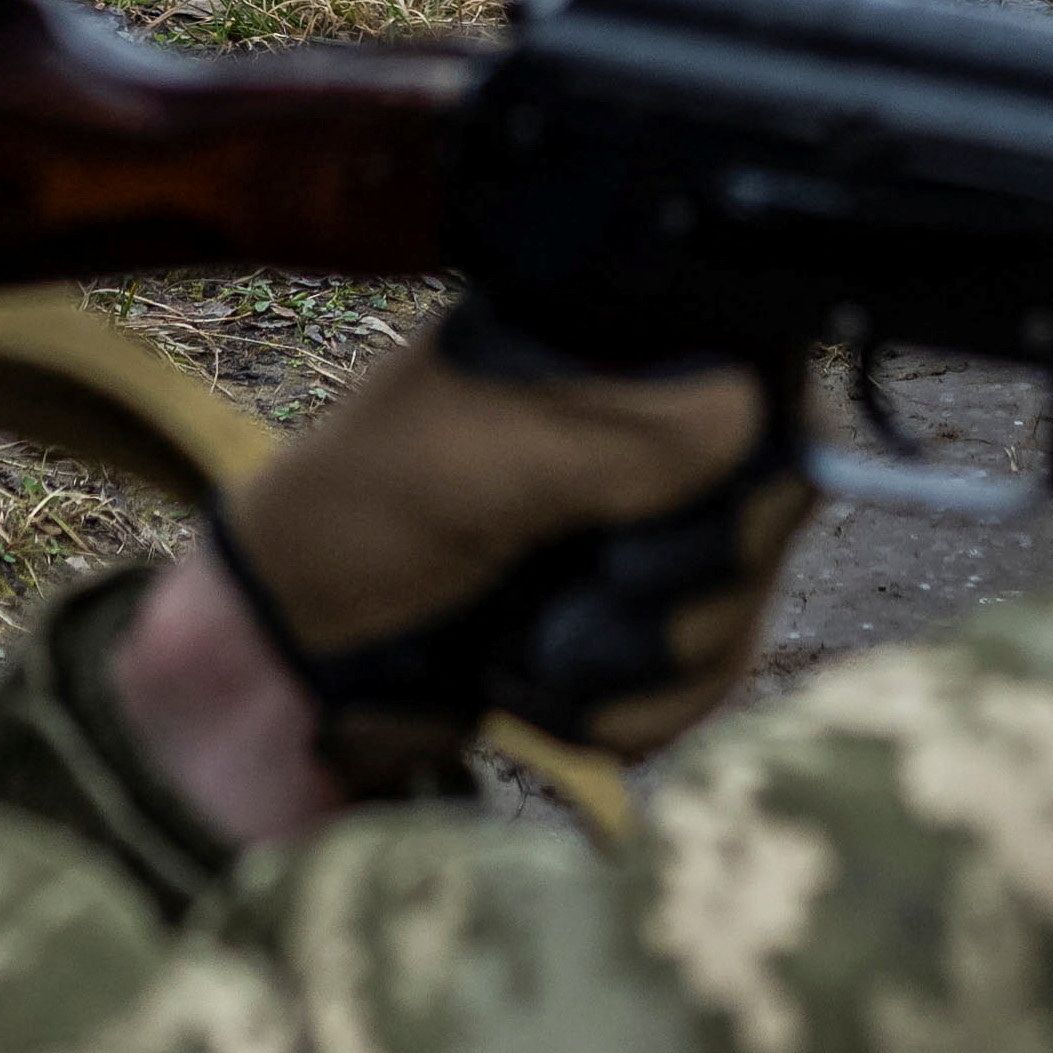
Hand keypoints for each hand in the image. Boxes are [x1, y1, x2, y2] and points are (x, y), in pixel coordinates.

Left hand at [205, 301, 809, 795]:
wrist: (281, 667)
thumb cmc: (352, 524)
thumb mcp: (473, 460)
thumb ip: (613, 434)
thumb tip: (749, 410)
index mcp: (608, 346)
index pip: (762, 382)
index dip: (739, 471)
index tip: (658, 527)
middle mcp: (642, 426)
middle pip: (771, 502)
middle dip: (686, 579)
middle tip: (590, 590)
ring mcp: (640, 529)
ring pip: (744, 596)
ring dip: (656, 656)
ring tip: (547, 654)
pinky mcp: (629, 627)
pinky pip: (709, 672)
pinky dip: (645, 707)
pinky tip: (561, 703)